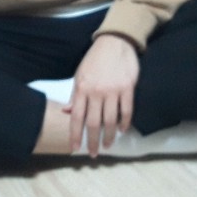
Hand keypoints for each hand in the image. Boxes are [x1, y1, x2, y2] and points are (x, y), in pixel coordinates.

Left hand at [66, 35, 139, 155]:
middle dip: (92, 140)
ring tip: (108, 145)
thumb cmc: (94, 60)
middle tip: (94, 154)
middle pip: (93, 122)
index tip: (75, 148)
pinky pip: (127, 111)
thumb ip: (75, 95)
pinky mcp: (128, 88)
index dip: (75, 134)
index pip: (77, 116)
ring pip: (111, 120)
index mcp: (82, 88)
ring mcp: (113, 91)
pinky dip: (125, 123)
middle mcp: (96, 92)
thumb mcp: (79, 75)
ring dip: (109, 136)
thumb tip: (68, 112)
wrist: (114, 43)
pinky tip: (122, 130)